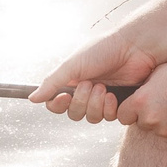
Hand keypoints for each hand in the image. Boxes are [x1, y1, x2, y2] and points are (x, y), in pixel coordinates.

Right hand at [35, 38, 156, 123]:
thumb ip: (52, 83)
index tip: (63, 97)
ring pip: (91, 118)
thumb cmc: (103, 50)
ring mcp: (102, 98)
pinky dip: (109, 109)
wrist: (134, 49)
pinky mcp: (119, 104)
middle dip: (81, 102)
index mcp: (72, 80)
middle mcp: (86, 91)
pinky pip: (109, 118)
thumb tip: (32, 98)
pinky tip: (113, 95)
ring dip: (95, 105)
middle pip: (73, 113)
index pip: (56, 103)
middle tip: (90, 85)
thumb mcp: (73, 64)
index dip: (58, 104)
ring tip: (103, 88)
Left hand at [115, 55, 166, 143]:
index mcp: (141, 102)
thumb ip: (143, 89)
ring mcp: (164, 131)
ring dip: (160, 121)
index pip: (122, 115)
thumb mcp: (158, 73)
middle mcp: (150, 119)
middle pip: (139, 123)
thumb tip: (134, 96)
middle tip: (161, 103)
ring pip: (154, 129)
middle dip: (145, 115)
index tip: (135, 106)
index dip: (129, 110)